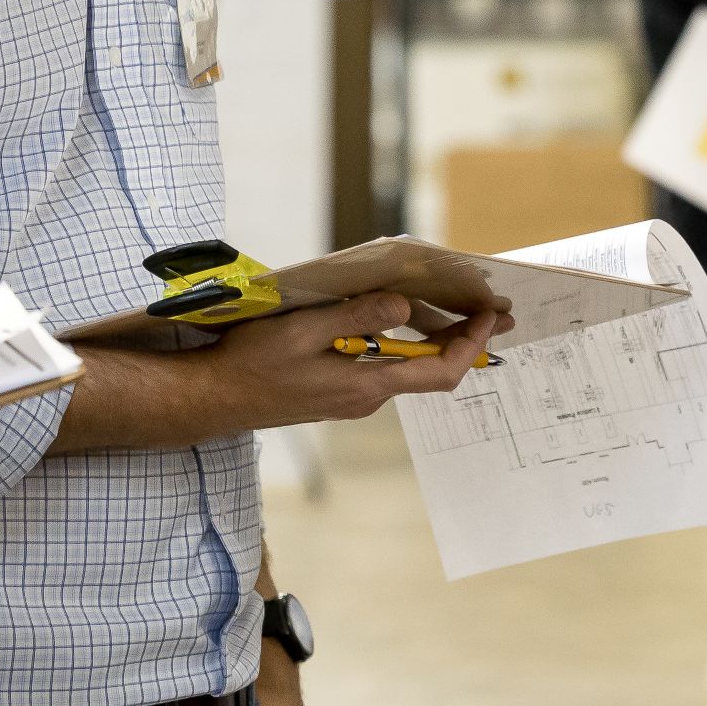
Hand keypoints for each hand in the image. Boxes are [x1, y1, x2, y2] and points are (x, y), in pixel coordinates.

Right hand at [207, 292, 511, 432]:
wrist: (215, 399)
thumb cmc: (253, 364)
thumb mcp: (303, 331)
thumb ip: (356, 316)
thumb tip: (404, 306)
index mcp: (366, 385)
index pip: (439, 372)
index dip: (470, 344)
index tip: (491, 317)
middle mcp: (366, 397)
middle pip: (429, 369)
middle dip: (462, 338)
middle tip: (490, 309)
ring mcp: (351, 397)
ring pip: (405, 366)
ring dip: (430, 338)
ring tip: (451, 306)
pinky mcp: (336, 392)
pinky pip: (380, 366)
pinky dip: (400, 343)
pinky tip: (396, 318)